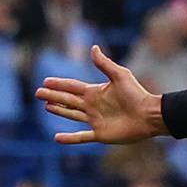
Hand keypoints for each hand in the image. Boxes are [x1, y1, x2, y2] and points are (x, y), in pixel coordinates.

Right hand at [35, 45, 165, 144]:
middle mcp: (93, 106)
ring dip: (59, 110)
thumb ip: (104, 64)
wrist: (148, 115)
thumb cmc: (137, 94)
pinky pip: (81, 136)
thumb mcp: (120, 75)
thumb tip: (93, 48)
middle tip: (38, 93)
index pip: (72, 87)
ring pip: (72, 115)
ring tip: (46, 106)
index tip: (45, 81)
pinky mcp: (100, 134)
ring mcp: (95, 120)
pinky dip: (70, 138)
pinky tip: (57, 137)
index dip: (59, 84)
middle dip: (53, 96)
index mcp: (95, 92)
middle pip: (68, 100)